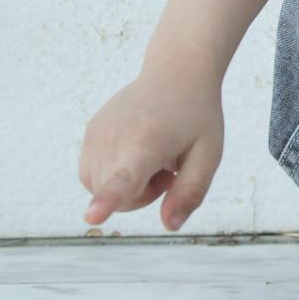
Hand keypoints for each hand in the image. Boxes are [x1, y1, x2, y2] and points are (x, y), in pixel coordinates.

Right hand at [79, 67, 223, 232]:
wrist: (176, 73)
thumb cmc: (196, 116)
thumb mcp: (208, 154)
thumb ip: (191, 193)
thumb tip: (170, 226)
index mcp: (148, 142)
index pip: (125, 178)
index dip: (108, 200)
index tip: (91, 216)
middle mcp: (115, 136)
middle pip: (120, 198)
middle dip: (144, 195)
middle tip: (168, 165)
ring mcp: (97, 133)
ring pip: (102, 190)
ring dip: (129, 185)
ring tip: (152, 154)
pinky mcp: (90, 133)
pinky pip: (93, 177)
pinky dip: (113, 175)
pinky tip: (134, 153)